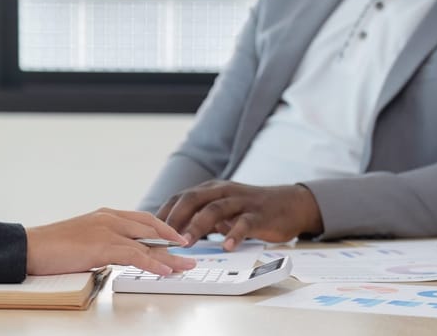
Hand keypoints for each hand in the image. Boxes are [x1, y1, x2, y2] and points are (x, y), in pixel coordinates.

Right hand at [25, 208, 196, 275]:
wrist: (29, 247)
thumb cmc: (53, 247)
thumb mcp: (85, 239)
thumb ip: (105, 242)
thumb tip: (121, 255)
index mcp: (106, 215)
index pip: (143, 219)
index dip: (164, 228)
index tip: (177, 239)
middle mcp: (110, 219)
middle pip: (151, 229)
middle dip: (173, 242)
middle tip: (190, 252)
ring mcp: (106, 230)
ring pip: (147, 243)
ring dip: (169, 257)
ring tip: (185, 266)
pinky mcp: (101, 246)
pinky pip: (134, 255)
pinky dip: (152, 263)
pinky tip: (164, 270)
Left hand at [157, 180, 322, 250]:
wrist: (290, 204)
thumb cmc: (251, 210)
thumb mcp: (222, 211)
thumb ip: (200, 218)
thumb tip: (171, 235)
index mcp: (210, 190)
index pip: (179, 198)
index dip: (162, 213)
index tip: (147, 232)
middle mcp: (223, 191)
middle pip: (192, 199)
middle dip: (174, 218)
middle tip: (161, 238)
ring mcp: (241, 201)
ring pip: (215, 209)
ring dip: (198, 226)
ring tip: (186, 243)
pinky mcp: (259, 213)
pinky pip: (245, 223)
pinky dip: (234, 234)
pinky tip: (226, 246)